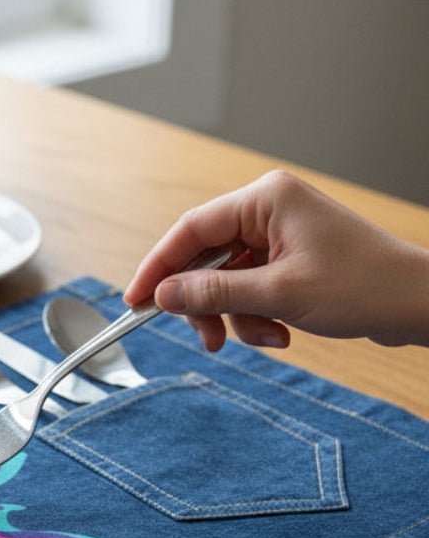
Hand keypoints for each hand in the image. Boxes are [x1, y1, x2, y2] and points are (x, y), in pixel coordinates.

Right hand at [124, 170, 428, 351]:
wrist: (417, 304)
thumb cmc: (362, 286)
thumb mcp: (278, 294)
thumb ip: (214, 293)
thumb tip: (162, 295)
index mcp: (265, 200)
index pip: (190, 230)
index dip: (157, 268)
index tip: (136, 303)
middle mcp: (268, 211)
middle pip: (204, 258)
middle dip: (205, 303)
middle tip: (207, 338)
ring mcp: (278, 235)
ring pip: (225, 280)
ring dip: (236, 316)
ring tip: (266, 337)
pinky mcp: (288, 259)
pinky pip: (248, 289)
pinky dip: (255, 316)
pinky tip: (280, 332)